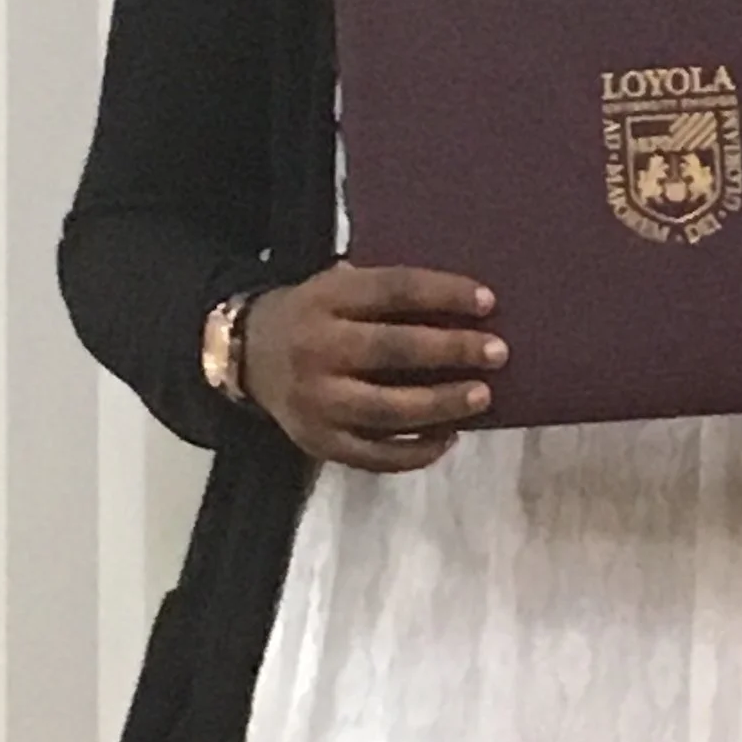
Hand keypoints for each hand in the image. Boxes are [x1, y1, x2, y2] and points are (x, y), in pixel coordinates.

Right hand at [240, 264, 505, 472]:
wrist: (244, 355)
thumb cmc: (314, 316)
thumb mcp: (336, 286)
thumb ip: (385, 294)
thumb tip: (466, 304)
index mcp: (325, 299)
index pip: (393, 290)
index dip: (443, 293)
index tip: (488, 301)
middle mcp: (317, 349)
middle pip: (394, 349)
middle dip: (452, 350)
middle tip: (497, 351)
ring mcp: (316, 401)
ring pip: (388, 409)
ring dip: (442, 404)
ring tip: (482, 396)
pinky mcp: (318, 442)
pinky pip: (375, 455)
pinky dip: (416, 451)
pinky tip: (448, 437)